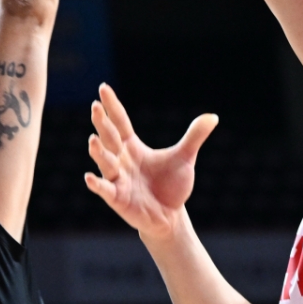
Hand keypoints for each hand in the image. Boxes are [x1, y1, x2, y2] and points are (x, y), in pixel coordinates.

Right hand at [85, 82, 216, 240]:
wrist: (170, 216)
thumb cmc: (171, 186)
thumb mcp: (184, 157)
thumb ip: (194, 137)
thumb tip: (213, 116)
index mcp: (133, 147)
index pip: (120, 122)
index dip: (112, 106)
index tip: (103, 87)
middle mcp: (121, 160)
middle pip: (110, 138)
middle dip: (102, 123)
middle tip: (96, 106)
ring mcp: (117, 179)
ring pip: (106, 162)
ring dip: (99, 152)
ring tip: (93, 139)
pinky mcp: (118, 198)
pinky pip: (105, 190)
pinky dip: (97, 185)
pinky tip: (89, 177)